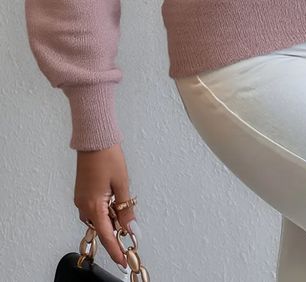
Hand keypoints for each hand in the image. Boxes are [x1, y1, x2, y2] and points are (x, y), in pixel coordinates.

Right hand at [74, 143, 136, 268]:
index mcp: (93, 205)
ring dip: (110, 219)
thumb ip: (126, 209)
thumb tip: (131, 227)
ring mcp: (81, 198)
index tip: (123, 260)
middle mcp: (83, 204)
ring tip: (124, 211)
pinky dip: (104, 210)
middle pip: (100, 227)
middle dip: (114, 231)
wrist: (94, 138)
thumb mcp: (122, 184)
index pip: (106, 235)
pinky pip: (93, 208)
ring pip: (97, 218)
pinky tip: (114, 202)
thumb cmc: (107, 156)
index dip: (115, 250)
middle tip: (129, 230)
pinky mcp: (82, 191)